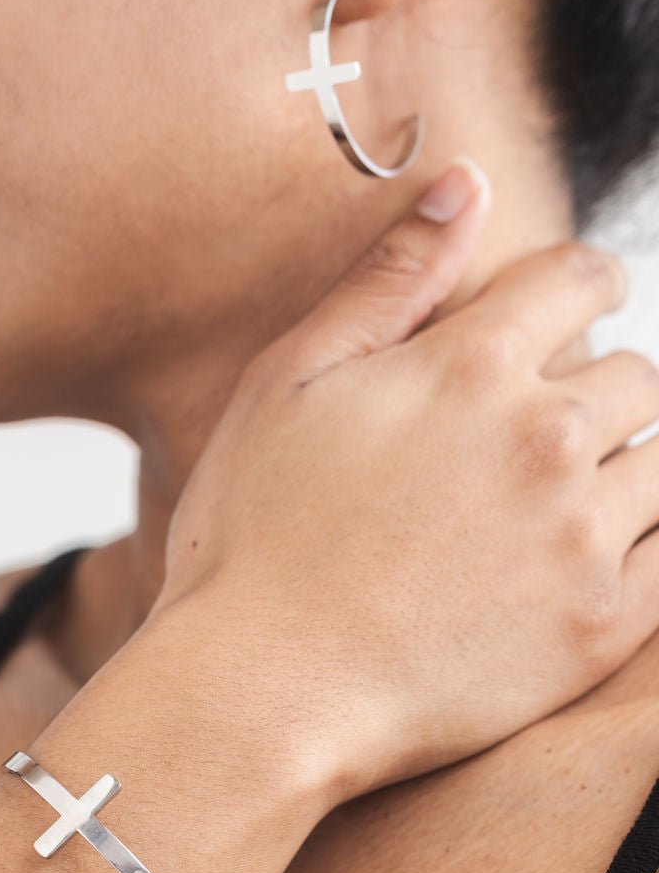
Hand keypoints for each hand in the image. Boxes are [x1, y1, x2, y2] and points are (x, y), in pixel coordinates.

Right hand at [150, 160, 658, 804]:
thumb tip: (467, 182)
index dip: (582, 284)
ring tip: (557, 507)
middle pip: (635, 375)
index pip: (582, 278)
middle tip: (536, 437)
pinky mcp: (602, 626)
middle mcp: (547, 436)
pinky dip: (649, 545)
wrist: (263, 691)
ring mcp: (583, 534)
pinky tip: (593, 559)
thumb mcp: (288, 383)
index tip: (573, 307)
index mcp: (471, 363)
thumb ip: (388, 280)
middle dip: (595, 389)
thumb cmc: (253, 536)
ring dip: (626, 468)